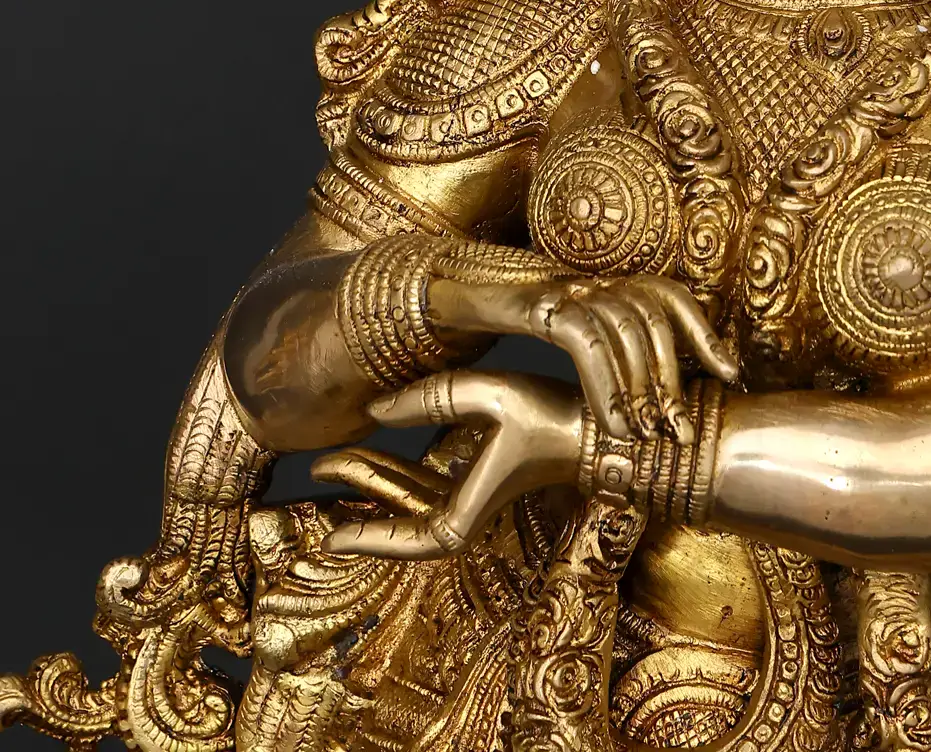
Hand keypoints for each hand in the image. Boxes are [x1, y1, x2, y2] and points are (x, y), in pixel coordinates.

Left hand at [319, 369, 579, 559]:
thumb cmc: (554, 416)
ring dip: (379, 481)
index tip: (330, 536)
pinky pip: (433, 485)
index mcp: (471, 511)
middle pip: (403, 516)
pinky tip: (387, 450)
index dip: (369, 540)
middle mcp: (472, 510)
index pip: (409, 540)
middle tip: (318, 469)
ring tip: (340, 460)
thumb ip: (431, 399)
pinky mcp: (488, 475)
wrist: (607, 426)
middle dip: (360, 494)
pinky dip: (405, 474)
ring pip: (415, 499)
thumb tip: (375, 410)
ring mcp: (478, 494)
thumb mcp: (491, 395)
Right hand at [433, 272, 736, 443]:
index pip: (669, 295)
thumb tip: (661, 393)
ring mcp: (564, 286)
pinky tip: (613, 421)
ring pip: (623, 326)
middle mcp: (591, 278)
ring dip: (642, 385)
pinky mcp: (535, 302)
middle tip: (679, 432)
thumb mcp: (568, 339)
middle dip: (672, 375)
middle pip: (652, 315)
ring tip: (649, 436)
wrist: (438, 298)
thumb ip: (610, 353)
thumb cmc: (509, 325)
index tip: (730, 374)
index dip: (703, 331)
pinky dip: (605, 382)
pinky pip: (583, 337)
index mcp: (605, 283)